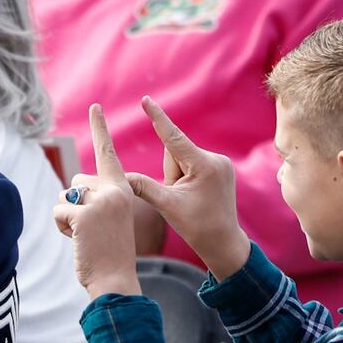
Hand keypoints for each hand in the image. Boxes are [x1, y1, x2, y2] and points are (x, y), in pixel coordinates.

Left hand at [52, 104, 140, 300]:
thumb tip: (69, 190)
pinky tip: (79, 240)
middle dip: (74, 204)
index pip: (107, 153)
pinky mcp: (84, 213)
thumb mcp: (109, 218)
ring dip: (67, 217)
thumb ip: (96, 199)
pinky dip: (62, 227)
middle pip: (75, 181)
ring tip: (86, 235)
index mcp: (122, 189)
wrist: (116, 279)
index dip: (99, 128)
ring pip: (64, 195)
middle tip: (92, 229)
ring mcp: (99, 200)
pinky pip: (57, 211)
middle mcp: (113, 190)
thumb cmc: (110, 253)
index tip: (94, 106)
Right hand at [126, 96, 251, 279]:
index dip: (157, 118)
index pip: (174, 138)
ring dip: (177, 176)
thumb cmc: (197, 227)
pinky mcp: (221, 167)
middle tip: (179, 197)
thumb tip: (119, 177)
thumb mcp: (167, 207)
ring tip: (189, 199)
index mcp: (204, 166)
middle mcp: (216, 159)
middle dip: (170, 173)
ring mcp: (221, 163)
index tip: (146, 99)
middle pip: (175, 154)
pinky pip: (192, 164)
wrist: (223, 242)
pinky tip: (195, 195)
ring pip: (183, 159)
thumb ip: (144, 188)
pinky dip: (186, 177)